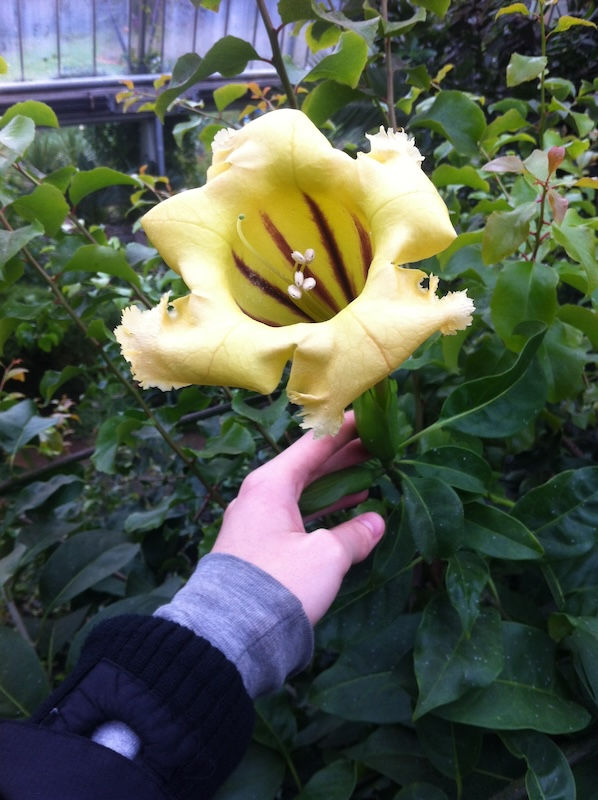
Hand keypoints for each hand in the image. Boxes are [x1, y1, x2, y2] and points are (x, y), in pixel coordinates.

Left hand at [211, 413, 384, 623]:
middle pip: (307, 468)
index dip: (342, 431)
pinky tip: (347, 514)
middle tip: (377, 446)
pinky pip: (297, 516)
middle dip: (343, 457)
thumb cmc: (279, 583)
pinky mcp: (259, 548)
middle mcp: (260, 497)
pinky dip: (323, 511)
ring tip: (369, 476)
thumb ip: (354, 536)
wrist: (230, 634)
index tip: (366, 417)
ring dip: (335, 485)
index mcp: (270, 485)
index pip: (312, 446)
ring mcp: (257, 523)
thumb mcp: (325, 556)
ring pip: (303, 494)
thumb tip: (376, 523)